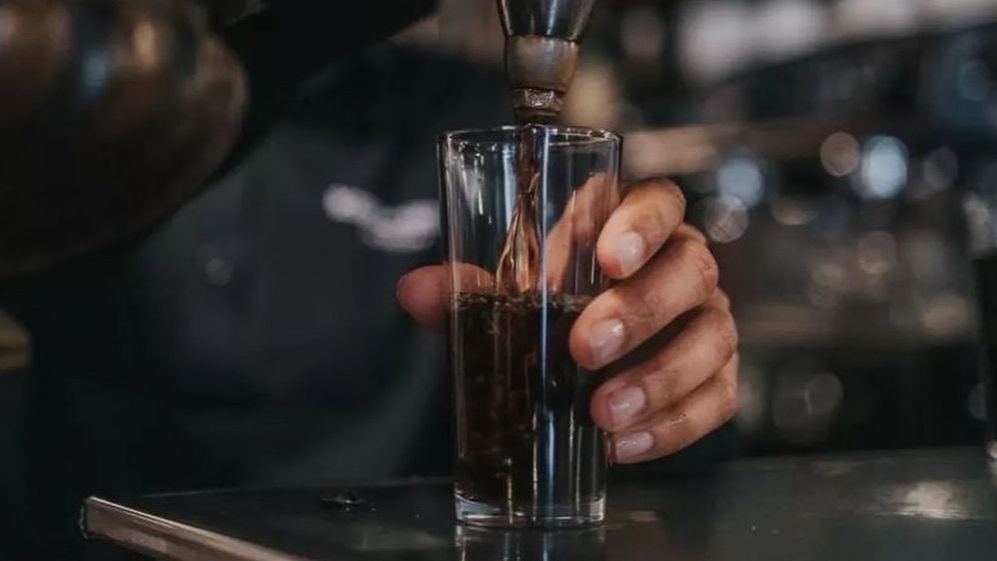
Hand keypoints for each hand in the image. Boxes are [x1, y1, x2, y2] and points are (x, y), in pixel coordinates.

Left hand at [397, 178, 737, 463]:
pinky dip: (675, 426)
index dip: (642, 224)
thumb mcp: (511, 294)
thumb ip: (468, 290)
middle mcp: (683, 266)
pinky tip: (625, 444)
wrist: (584, 357)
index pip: (661, 201)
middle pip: (691, 270)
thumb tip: (414, 291)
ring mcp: (708, 321)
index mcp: (637, 227)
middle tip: (584, 348)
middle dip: (640, 311)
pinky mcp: (716, 377)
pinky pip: (717, 400)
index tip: (607, 259)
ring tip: (602, 413)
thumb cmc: (552, 307)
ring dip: (660, 378)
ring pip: (713, 338)